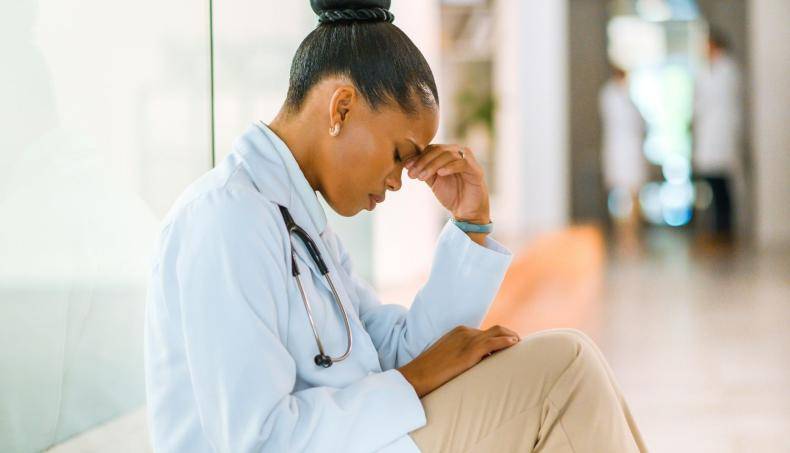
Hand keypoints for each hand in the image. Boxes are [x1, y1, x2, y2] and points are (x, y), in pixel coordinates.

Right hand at [396, 325, 520, 397]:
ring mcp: (468, 339)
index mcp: (459, 332)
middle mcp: (465, 332)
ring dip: (511, 337)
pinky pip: (494, 342)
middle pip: (494, 329)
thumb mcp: (447, 357)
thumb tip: (475, 363)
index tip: (508, 344)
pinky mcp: (470, 351)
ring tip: (520, 345)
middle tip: (518, 343)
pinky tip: (514, 344)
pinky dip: (506, 341)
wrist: (418, 374)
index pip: (484, 332)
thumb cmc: (430, 370)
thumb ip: (461, 355)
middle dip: (508, 334)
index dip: (498, 337)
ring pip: (497, 333)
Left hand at [404, 145, 489, 223]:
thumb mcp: (433, 181)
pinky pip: (462, 163)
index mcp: (448, 153)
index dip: (418, 157)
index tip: (407, 168)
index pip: (432, 148)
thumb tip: (407, 164)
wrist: (466, 212)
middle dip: (423, 161)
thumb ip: (423, 170)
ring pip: (448, 155)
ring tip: (422, 177)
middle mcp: (459, 153)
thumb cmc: (451, 195)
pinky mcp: (476, 170)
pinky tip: (440, 174)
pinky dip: (450, 167)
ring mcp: (469, 160)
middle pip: (439, 149)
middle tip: (413, 174)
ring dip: (433, 165)